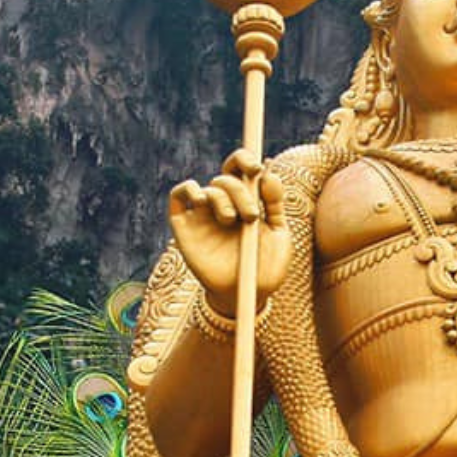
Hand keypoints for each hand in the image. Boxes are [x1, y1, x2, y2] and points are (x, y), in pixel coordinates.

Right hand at [167, 149, 290, 316]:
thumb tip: (269, 174)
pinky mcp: (184, 226)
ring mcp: (203, 214)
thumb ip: (275, 204)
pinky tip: (201, 199)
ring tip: (231, 220)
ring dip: (222, 199)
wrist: (247, 295)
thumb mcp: (278, 235)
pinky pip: (178, 196)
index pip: (240, 169)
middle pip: (226, 179)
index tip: (256, 167)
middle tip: (250, 215)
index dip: (245, 160)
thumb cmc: (265, 267)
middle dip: (240, 191)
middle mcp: (223, 204)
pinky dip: (188, 189)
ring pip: (208, 189)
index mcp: (246, 201)